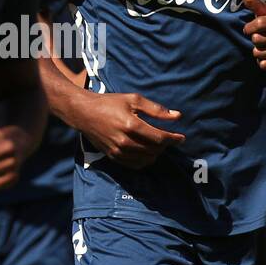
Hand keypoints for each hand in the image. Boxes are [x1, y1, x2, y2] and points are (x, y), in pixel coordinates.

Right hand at [69, 91, 183, 169]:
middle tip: (169, 138)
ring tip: (158, 144)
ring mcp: (118, 151)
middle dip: (165, 145)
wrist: (84, 113)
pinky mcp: (113, 157)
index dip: (174, 139)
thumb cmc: (110, 103)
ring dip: (156, 153)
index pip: (159, 138)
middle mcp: (124, 141)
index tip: (181, 137)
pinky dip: (145, 160)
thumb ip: (156, 109)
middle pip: (154, 150)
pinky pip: (135, 165)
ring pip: (146, 159)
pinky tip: (147, 152)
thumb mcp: (134, 100)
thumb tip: (177, 116)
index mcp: (131, 125)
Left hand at [241, 0, 265, 73]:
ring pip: (259, 54)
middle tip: (262, 40)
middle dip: (255, 40)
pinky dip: (263, 62)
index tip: (248, 30)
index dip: (249, 28)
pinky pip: (265, 65)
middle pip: (257, 40)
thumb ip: (256, 3)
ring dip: (258, 52)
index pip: (259, 23)